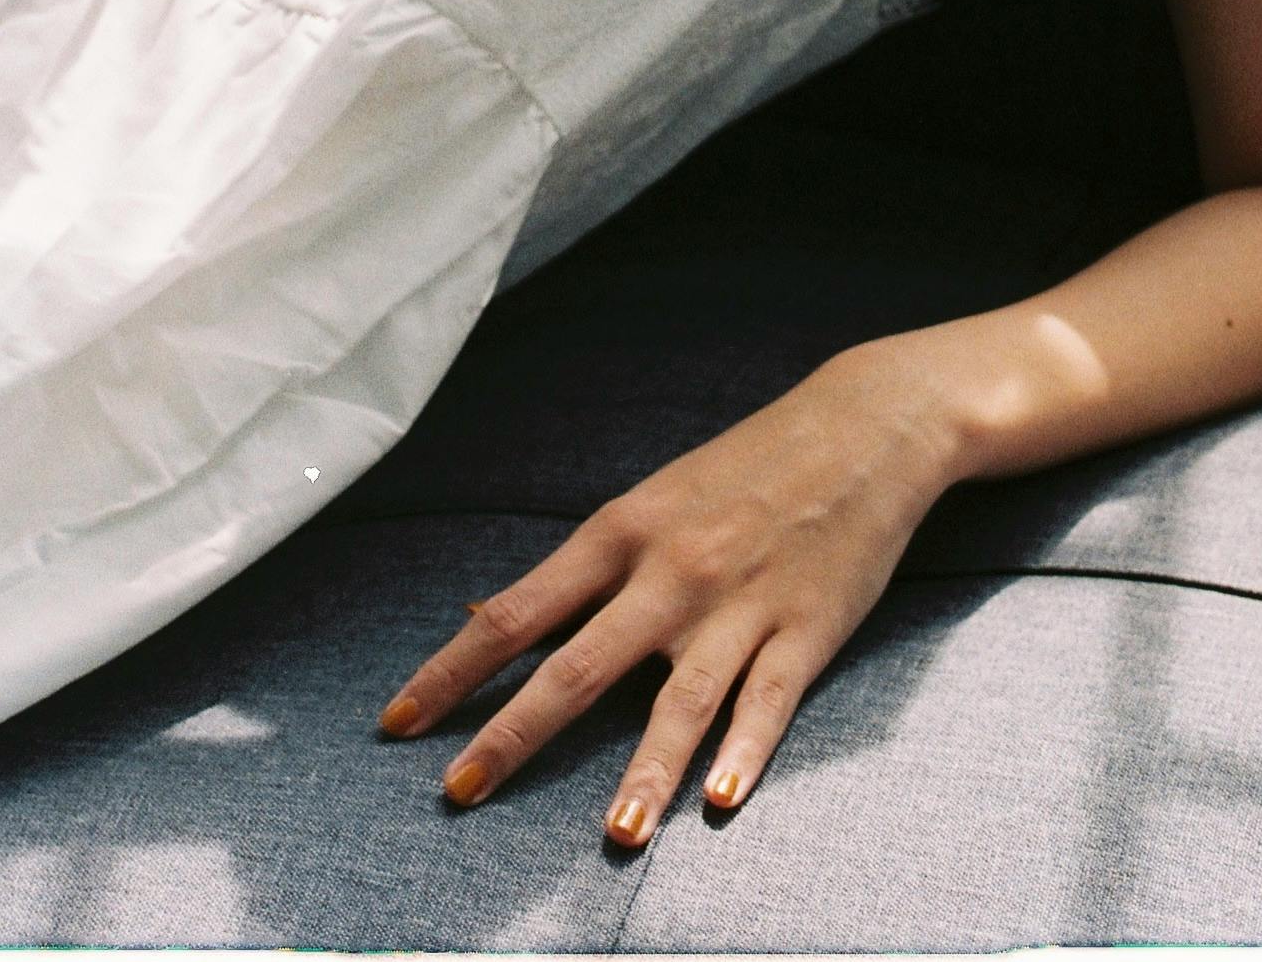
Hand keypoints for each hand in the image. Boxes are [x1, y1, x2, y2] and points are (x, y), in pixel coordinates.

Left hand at [376, 341, 959, 845]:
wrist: (862, 427)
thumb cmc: (745, 467)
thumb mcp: (654, 499)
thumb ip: (585, 569)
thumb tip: (489, 613)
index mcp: (624, 533)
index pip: (519, 611)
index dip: (454, 667)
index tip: (399, 719)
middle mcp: (672, 572)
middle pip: (579, 665)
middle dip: (513, 734)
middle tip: (459, 792)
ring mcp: (740, 604)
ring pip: (681, 700)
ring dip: (645, 771)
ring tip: (617, 834)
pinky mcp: (806, 629)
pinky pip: (769, 701)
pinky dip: (743, 751)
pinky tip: (720, 800)